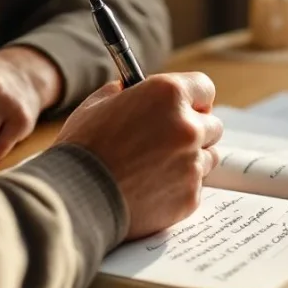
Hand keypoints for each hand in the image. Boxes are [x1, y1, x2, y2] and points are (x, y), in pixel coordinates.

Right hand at [55, 73, 222, 238]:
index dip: (194, 99)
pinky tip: (149, 189)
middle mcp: (187, 126)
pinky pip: (194, 187)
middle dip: (193, 131)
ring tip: (154, 167)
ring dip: (189, 160)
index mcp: (167, 94)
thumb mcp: (96, 105)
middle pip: (212, 126)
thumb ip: (123, 92)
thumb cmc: (82, 150)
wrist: (75, 199)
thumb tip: (133, 89)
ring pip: (207, 158)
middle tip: (166, 141)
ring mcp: (192, 164)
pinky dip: (178, 188)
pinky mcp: (190, 196)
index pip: (204, 88)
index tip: (186, 108)